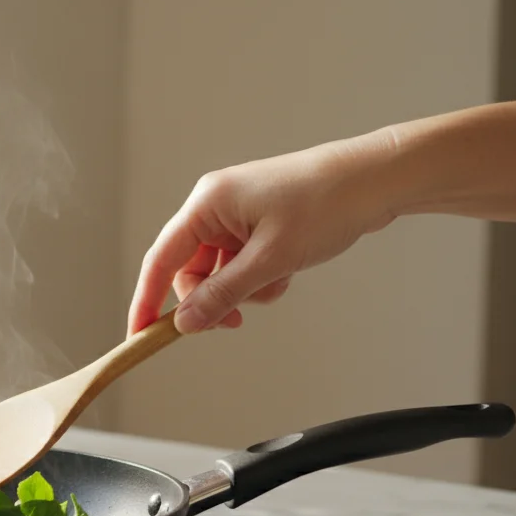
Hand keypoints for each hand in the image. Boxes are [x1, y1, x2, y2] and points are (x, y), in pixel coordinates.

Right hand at [127, 137, 399, 336]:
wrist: (377, 181)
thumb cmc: (325, 204)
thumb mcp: (271, 259)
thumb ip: (224, 294)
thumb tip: (186, 323)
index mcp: (207, 204)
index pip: (161, 259)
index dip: (147, 299)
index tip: (139, 334)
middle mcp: (215, 207)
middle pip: (190, 270)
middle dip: (211, 299)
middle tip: (234, 323)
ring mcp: (238, 216)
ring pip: (220, 272)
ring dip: (243, 290)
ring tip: (277, 284)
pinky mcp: (259, 224)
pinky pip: (243, 264)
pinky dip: (260, 279)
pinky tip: (287, 274)